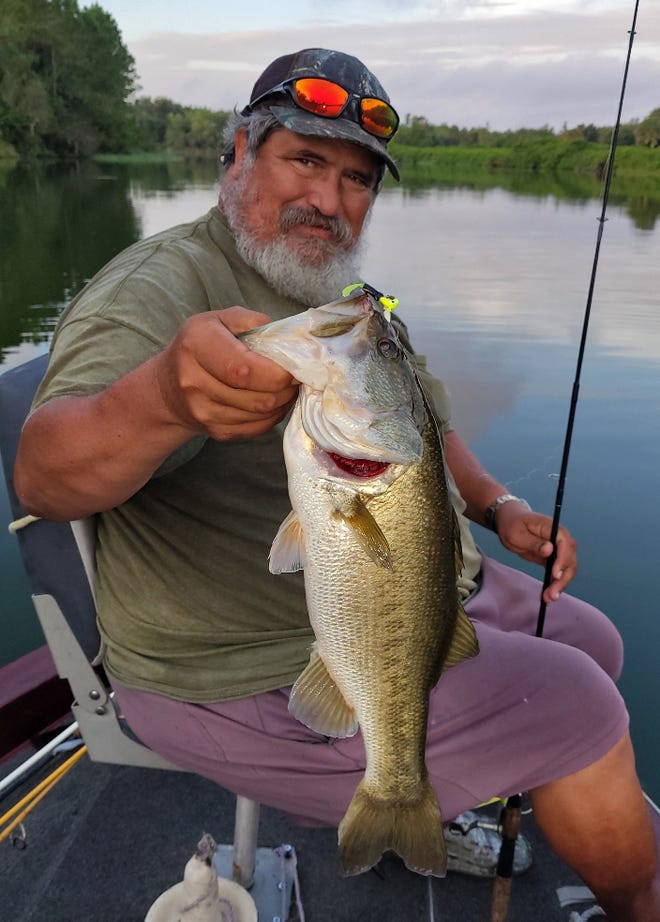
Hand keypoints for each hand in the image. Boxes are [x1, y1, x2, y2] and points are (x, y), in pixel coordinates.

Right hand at [153, 307, 298, 439]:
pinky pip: (256, 428)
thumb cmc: (199, 347)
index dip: (277, 373)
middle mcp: (193, 381)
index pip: (244, 369)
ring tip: (284, 386)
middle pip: (258, 397)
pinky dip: (272, 416)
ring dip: (282, 402)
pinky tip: (272, 400)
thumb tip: (285, 338)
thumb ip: (250, 321)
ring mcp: (202, 411)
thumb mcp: (217, 320)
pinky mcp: (213, 431)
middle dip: (286, 388)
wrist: (167, 387)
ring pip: (261, 414)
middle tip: (295, 376)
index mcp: (196, 344)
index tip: (292, 367)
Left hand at [494, 503, 577, 603]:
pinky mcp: (554, 558)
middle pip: (570, 559)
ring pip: (567, 569)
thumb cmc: (512, 524)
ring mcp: (559, 549)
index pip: (565, 543)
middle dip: (563, 578)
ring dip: (560, 585)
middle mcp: (560, 538)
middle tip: (551, 594)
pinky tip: (548, 596)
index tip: (554, 574)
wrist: (509, 522)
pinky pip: (559, 573)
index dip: (563, 559)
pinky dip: (555, 584)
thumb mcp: (517, 533)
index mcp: (552, 528)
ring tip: (549, 599)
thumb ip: (533, 542)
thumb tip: (550, 550)